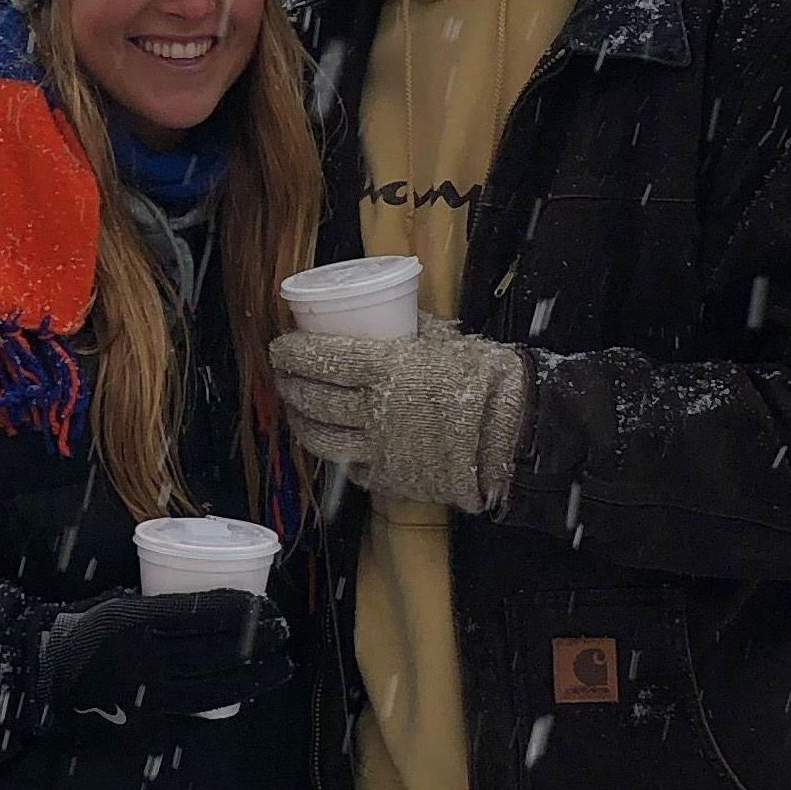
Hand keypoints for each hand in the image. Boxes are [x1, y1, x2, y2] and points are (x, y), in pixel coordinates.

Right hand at [35, 589, 291, 729]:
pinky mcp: (150, 725)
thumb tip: (217, 600)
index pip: (205, 613)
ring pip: (218, 687)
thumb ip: (161, 602)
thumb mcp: (121, 602)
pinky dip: (228, 701)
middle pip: (220, 651)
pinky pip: (199, 713)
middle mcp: (144, 659)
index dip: (244, 611)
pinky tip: (247, 692)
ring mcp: (148, 696)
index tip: (266, 606)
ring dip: (257, 677)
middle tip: (282, 632)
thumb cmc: (91, 630)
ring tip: (279, 666)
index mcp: (136, 621)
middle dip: (261, 642)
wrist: (49, 676)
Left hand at [267, 315, 530, 513]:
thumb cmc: (484, 380)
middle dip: (289, 386)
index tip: (280, 348)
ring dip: (300, 423)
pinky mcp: (388, 477)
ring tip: (295, 412)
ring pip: (322, 439)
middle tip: (282, 376)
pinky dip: (336, 454)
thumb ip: (413, 328)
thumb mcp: (446, 340)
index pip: (322, 358)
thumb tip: (394, 312)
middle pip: (314, 399)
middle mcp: (373, 409)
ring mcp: (378, 448)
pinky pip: (350, 466)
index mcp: (386, 368)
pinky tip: (331, 444)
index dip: (293, 354)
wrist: (510, 435)